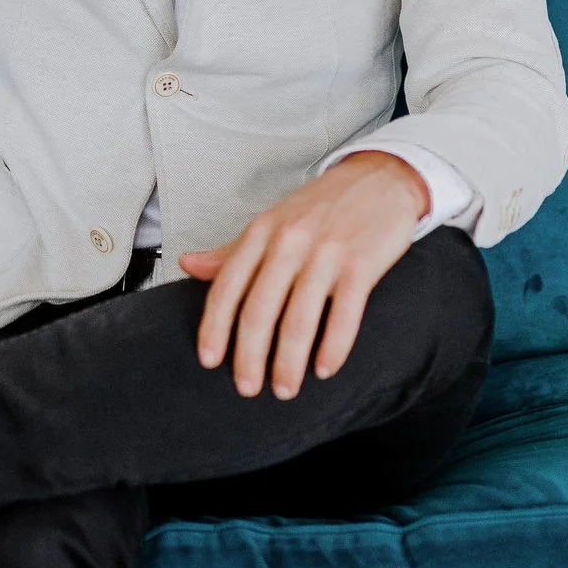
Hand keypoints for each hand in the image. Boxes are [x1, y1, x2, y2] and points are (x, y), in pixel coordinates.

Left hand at [179, 152, 428, 400]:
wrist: (379, 178)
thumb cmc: (320, 207)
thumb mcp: (272, 222)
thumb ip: (232, 251)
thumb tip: (187, 266)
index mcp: (262, 232)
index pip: (227, 287)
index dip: (215, 328)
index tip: (209, 361)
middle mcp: (289, 242)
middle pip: (259, 311)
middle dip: (249, 357)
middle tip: (247, 389)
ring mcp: (326, 253)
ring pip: (299, 320)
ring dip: (289, 363)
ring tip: (285, 390)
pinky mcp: (362, 264)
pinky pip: (345, 315)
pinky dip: (333, 348)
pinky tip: (325, 369)